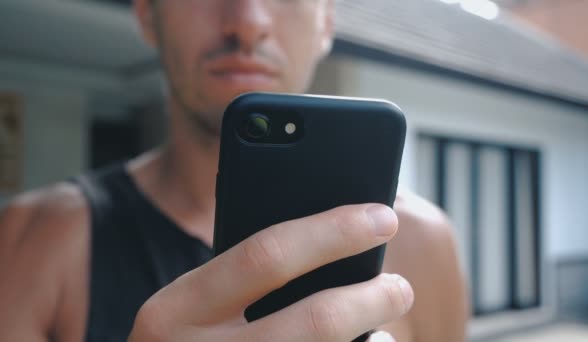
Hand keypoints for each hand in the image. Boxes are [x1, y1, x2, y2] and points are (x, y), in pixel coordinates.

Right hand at [128, 204, 413, 340]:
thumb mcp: (192, 306)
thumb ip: (240, 277)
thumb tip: (331, 235)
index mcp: (176, 310)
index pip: (266, 256)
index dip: (332, 233)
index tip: (381, 217)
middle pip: (315, 322)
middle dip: (370, 298)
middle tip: (399, 286)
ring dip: (371, 338)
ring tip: (387, 323)